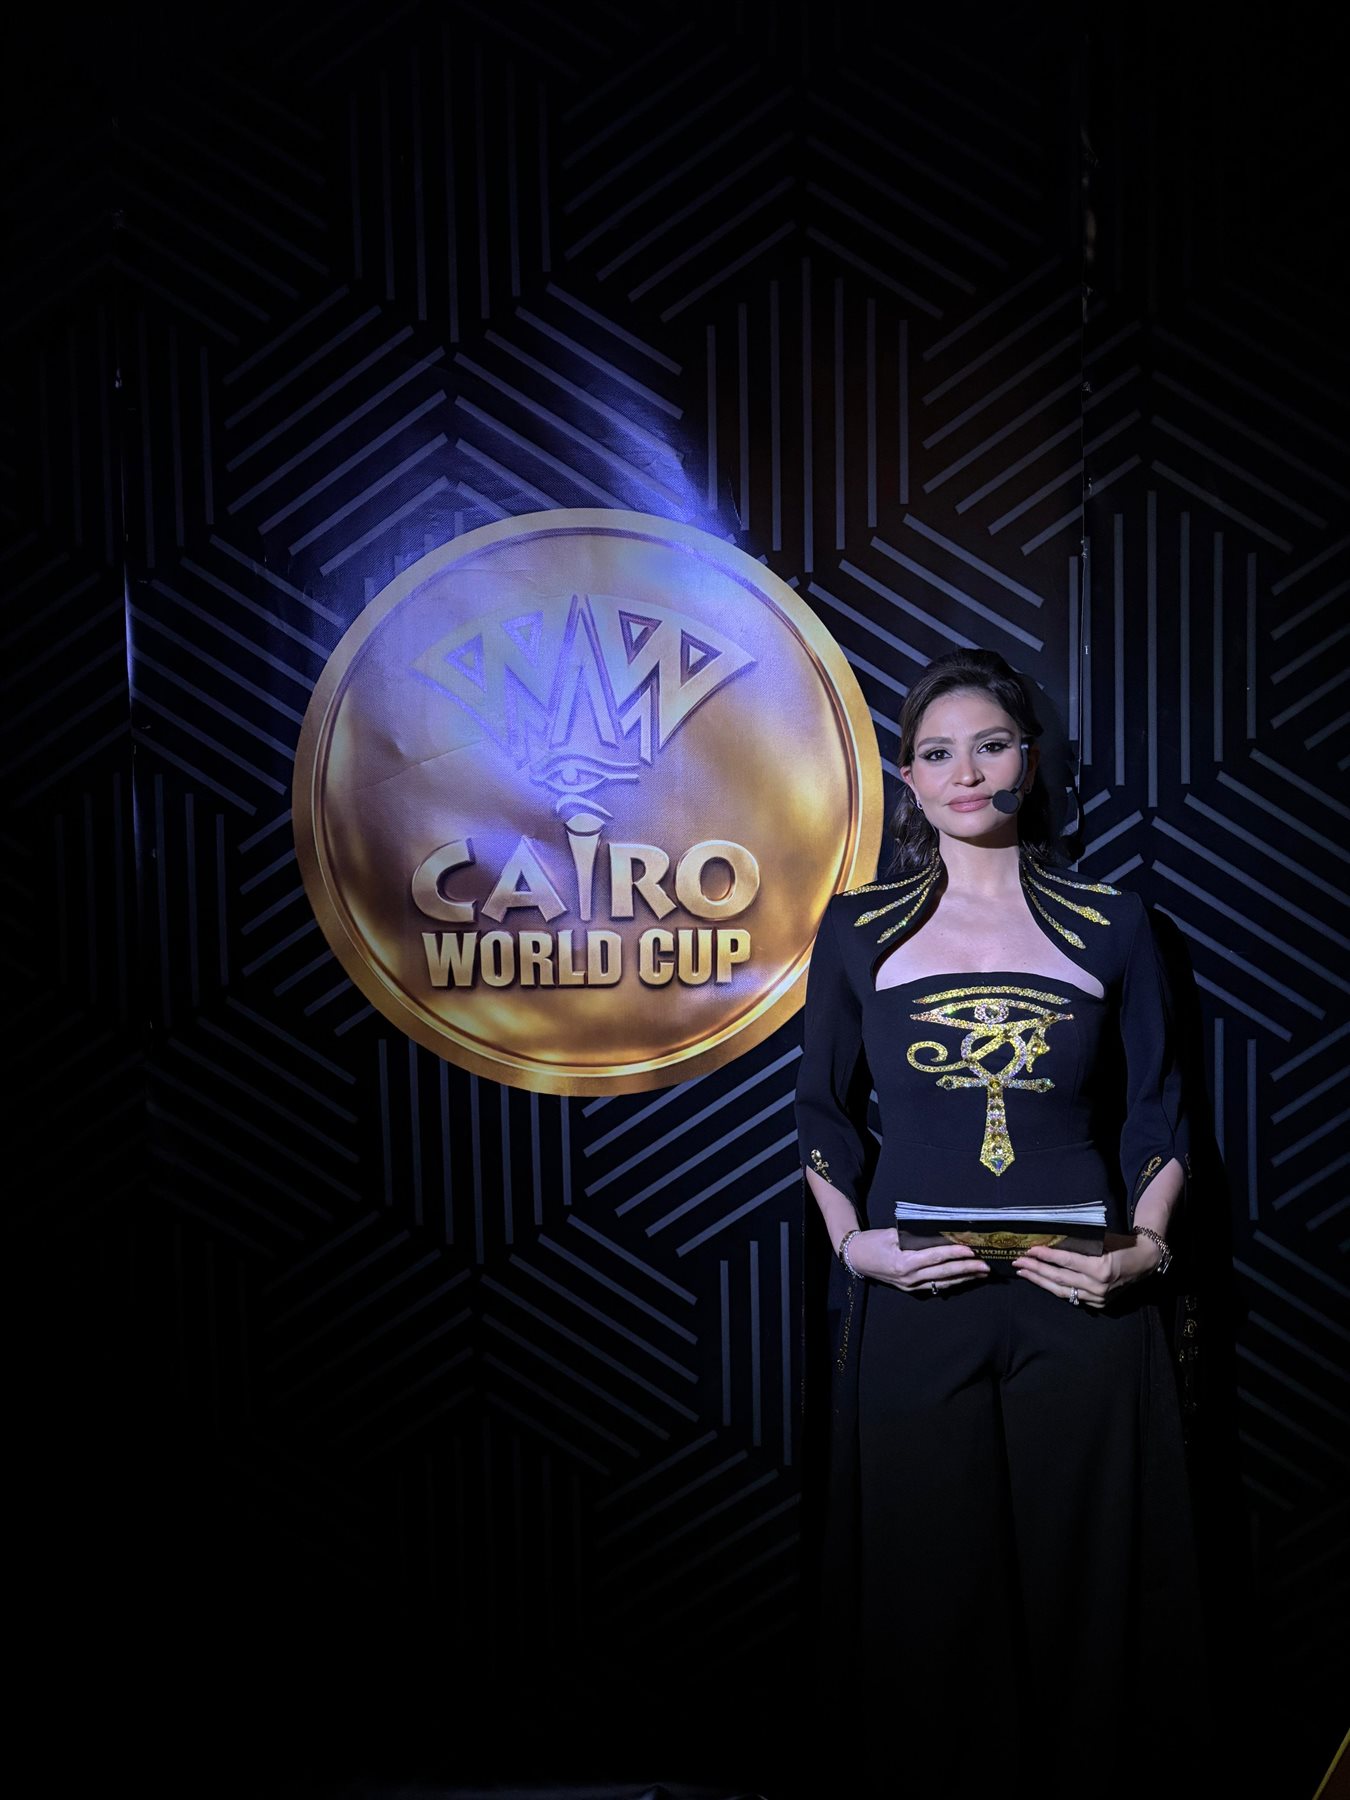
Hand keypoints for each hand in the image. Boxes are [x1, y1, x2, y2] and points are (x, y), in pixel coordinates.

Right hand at [845, 1228, 989, 1293]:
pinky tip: (964, 1278)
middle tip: (986, 1266)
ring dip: (964, 1278)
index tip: (971, 1250)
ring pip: (943, 1283)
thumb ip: (914, 1235)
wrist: (856, 1258)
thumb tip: (939, 1233)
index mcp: (904, 1263)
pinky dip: (952, 1282)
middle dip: (967, 1269)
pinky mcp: (911, 1288)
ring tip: (981, 1273)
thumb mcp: (891, 1234)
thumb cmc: (872, 1242)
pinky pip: (936, 1286)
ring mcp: (911, 1286)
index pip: (934, 1258)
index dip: (954, 1254)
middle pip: (943, 1273)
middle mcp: (909, 1278)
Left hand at [1012, 1237, 1161, 1309]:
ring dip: (1041, 1281)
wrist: (1145, 1262)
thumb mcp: (1103, 1239)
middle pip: (1059, 1278)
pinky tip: (1042, 1282)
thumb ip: (1081, 1243)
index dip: (1047, 1256)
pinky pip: (1072, 1297)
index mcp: (1100, 1268)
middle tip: (1018, 1261)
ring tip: (1024, 1272)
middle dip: (1036, 1269)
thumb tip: (1053, 1239)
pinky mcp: (1098, 1304)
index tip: (1030, 1250)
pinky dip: (1056, 1289)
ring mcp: (1098, 1298)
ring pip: (1062, 1291)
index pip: (1066, 1262)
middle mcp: (1098, 1286)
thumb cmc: (1123, 1245)